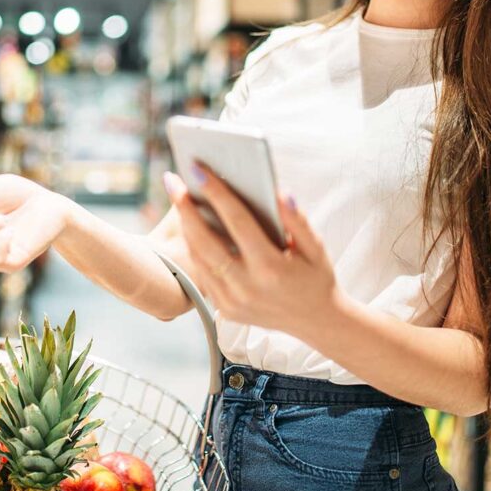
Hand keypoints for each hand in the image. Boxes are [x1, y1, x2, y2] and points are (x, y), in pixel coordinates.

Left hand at [163, 164, 339, 334]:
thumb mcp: (317, 248)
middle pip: (205, 241)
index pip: (237, 221)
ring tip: (179, 198)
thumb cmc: (316, 277)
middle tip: (173, 180)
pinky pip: (203, 272)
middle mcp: (246, 287)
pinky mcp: (225, 309)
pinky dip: (195, 247)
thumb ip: (298, 219)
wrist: (316, 321)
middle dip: (186, 208)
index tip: (199, 169)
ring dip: (186, 226)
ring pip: (199, 257)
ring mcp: (232, 301)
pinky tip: (192, 225)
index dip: (216, 192)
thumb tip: (278, 192)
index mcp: (271, 268)